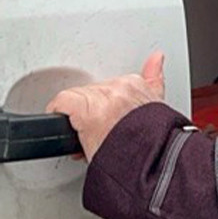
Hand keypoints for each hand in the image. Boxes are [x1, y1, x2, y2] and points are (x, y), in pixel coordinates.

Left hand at [46, 52, 165, 161]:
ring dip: (79, 117)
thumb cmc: (151, 142)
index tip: (109, 122)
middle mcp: (120, 87)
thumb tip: (157, 57)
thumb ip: (154, 79)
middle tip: (100, 134)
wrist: (150, 161)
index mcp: (139, 85)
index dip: (107, 107)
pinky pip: (63, 102)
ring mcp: (102, 98)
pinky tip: (70, 129)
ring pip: (78, 99)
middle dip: (94, 113)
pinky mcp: (85, 109)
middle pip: (93, 93)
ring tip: (89, 137)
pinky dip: (60, 114)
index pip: (113, 86)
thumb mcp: (157, 107)